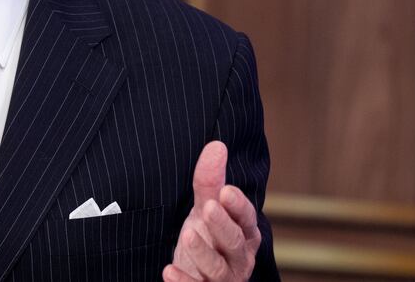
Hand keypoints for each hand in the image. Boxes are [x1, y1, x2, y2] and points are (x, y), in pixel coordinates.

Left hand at [163, 141, 259, 281]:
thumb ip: (211, 182)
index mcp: (245, 232)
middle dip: (222, 225)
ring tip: (186, 235)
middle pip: (235, 242)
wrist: (200, 273)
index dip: (238, 206)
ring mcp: (224, 277)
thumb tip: (217, 145)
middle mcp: (239, 257)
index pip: (246, 218)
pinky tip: (168, 270)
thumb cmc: (210, 236)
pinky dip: (184, 281)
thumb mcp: (207, 208)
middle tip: (208, 208)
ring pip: (218, 268)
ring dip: (203, 252)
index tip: (225, 192)